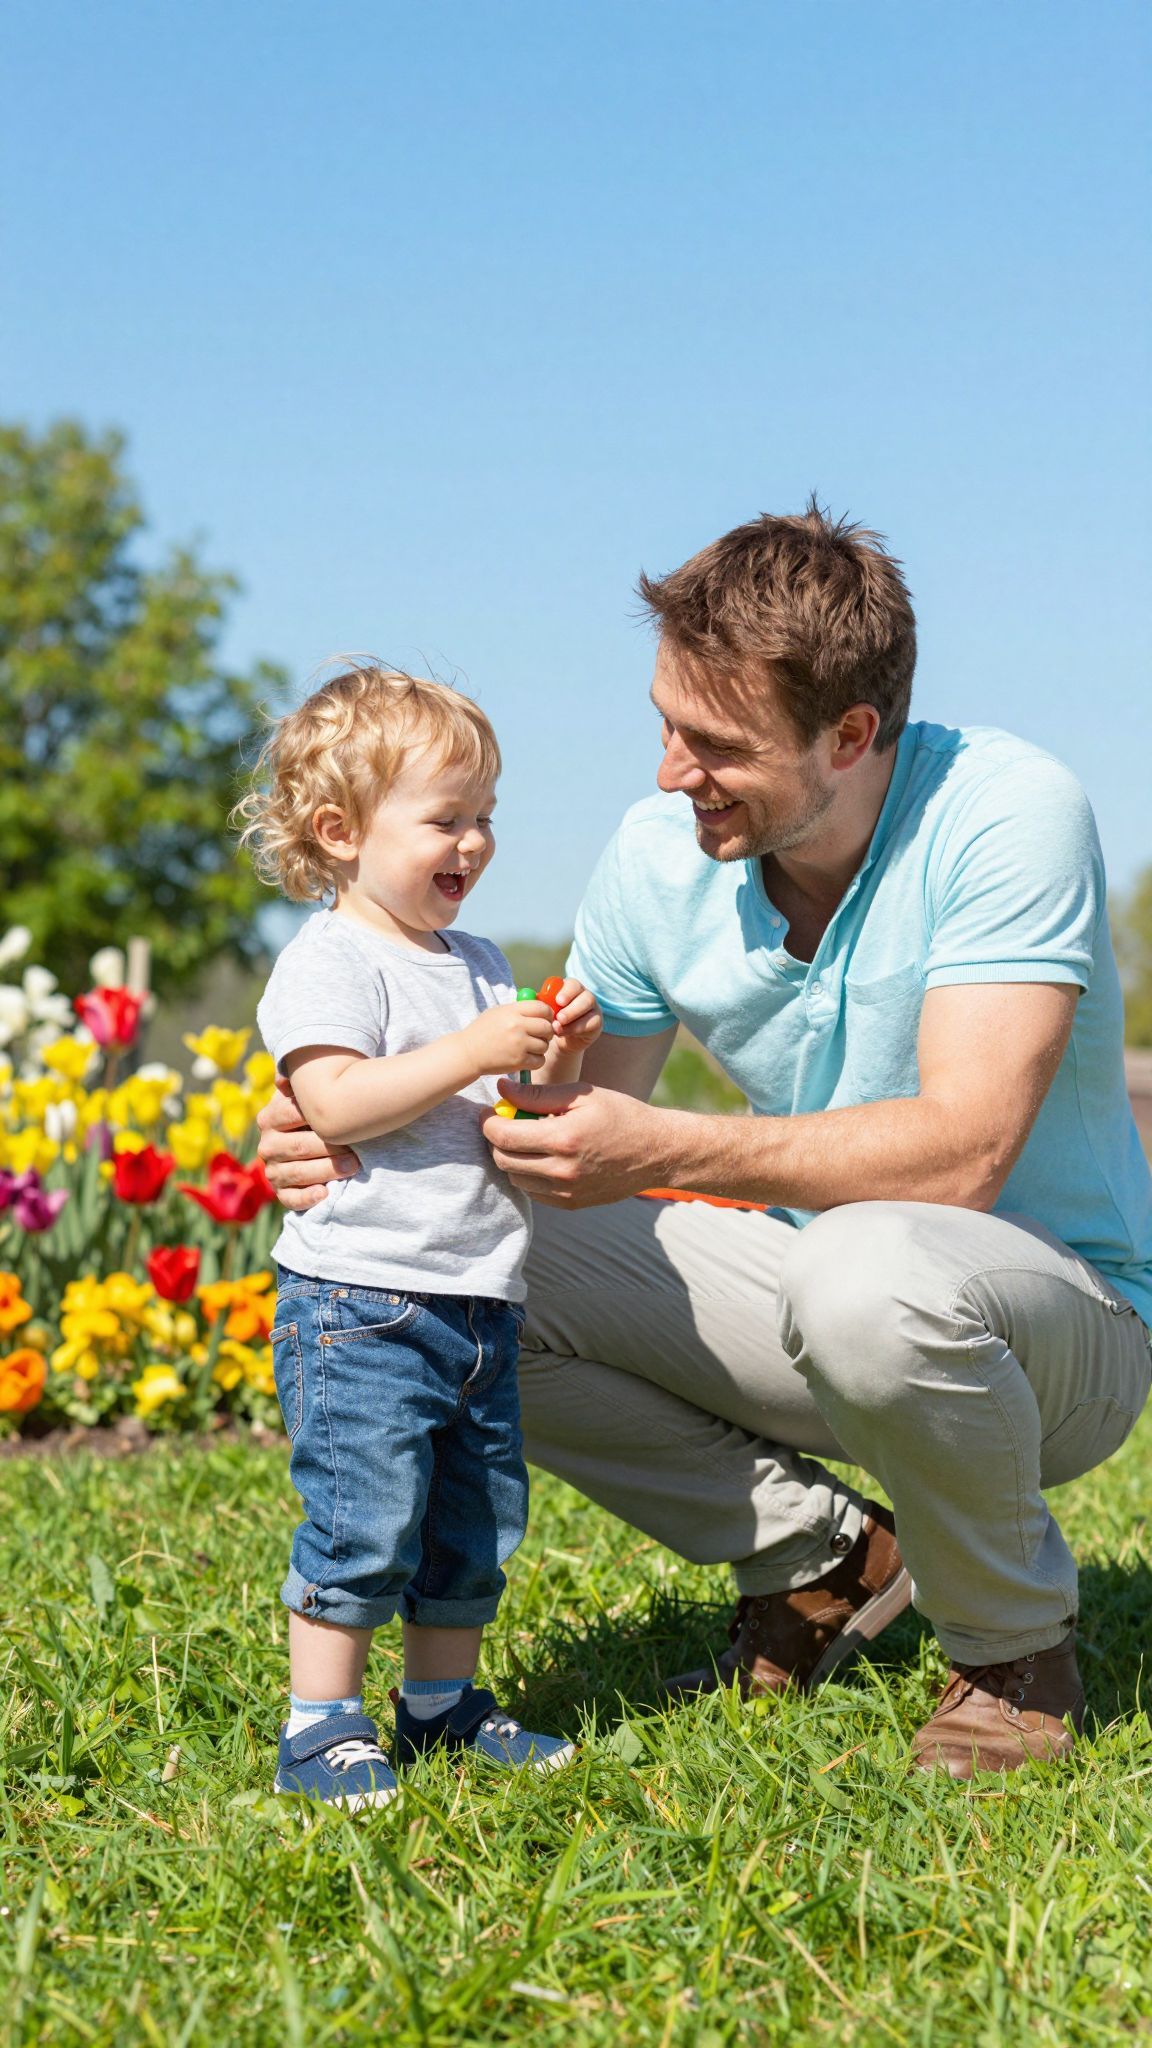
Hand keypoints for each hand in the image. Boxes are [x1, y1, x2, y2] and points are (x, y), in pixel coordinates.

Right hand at [256, 1075, 359, 1210]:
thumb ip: (300, 1082)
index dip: (317, 1114)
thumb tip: (282, 1078)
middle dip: (329, 1147)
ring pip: (297, 1173)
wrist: (320, 1142)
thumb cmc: (320, 1113)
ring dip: (326, 1170)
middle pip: (298, 1147)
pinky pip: (290, 1199)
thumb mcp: (309, 1093)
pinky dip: (306, 1198)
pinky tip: (325, 1193)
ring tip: (353, 1166)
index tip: (343, 1113)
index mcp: (269, 1119)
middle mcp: (267, 1145)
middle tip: (357, 1147)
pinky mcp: (282, 1192)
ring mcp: (273, 1170)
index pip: (289, 1114)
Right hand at [463, 1000, 553, 1077]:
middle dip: (547, 1031)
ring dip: (540, 1047)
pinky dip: (536, 1060)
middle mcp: (517, 1026)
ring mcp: (519, 1044)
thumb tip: (541, 1008)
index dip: (548, 1014)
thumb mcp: (498, 1012)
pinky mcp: (518, 1061)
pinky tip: (527, 1057)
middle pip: (547, 1027)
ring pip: (545, 1045)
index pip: (543, 1008)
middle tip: (540, 1035)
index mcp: (513, 1011)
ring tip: (529, 1047)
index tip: (545, 1019)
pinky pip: (540, 1060)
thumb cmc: (483, 1031)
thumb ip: (519, 1009)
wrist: (468, 1052)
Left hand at [480, 1080, 670, 1206]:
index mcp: (562, 1139)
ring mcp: (566, 1192)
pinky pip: (533, 1192)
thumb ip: (537, 1095)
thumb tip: (501, 1090)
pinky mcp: (571, 1204)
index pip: (502, 1135)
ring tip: (529, 1140)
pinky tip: (545, 1157)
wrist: (657, 1152)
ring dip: (513, 1158)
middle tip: (506, 1124)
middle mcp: (561, 1171)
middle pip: (503, 1160)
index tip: (491, 1111)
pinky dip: (530, 1175)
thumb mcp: (581, 1095)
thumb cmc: (621, 1115)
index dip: (488, 1121)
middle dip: (497, 1140)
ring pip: (515, 1179)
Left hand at [547, 978, 602, 1057]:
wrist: (559, 1039)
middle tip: (559, 1017)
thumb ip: (540, 1003)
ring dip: (573, 1018)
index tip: (558, 1001)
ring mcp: (593, 1008)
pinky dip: (577, 1029)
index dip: (566, 991)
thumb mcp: (543, 1010)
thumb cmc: (549, 1019)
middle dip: (571, 1008)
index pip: (572, 984)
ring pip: (589, 1009)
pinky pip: (592, 1023)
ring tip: (558, 1027)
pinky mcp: (597, 1022)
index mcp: (570, 988)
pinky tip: (564, 1033)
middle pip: (585, 996)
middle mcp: (584, 995)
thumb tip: (528, 997)